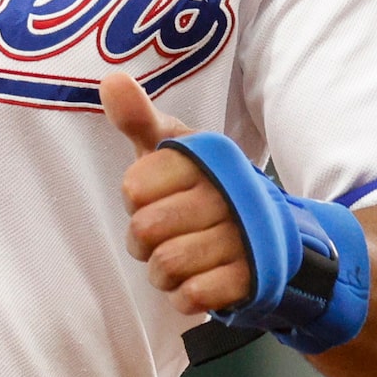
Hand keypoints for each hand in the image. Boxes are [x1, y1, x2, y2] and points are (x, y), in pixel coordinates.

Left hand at [98, 73, 254, 316]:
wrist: (265, 236)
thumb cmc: (201, 190)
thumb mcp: (171, 150)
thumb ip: (139, 118)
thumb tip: (111, 79)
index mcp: (205, 158)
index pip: (133, 188)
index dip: (135, 199)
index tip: (156, 195)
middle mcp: (228, 193)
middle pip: (145, 230)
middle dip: (144, 241)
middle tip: (166, 233)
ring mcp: (244, 238)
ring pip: (167, 266)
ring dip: (164, 271)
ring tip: (182, 257)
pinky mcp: (251, 279)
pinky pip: (192, 296)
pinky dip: (186, 294)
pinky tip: (200, 279)